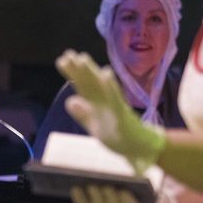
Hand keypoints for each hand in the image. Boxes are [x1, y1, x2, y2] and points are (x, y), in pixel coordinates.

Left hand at [56, 50, 165, 168]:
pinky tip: (105, 74)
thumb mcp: (94, 127)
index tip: (61, 60)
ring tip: (82, 58)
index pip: (83, 86)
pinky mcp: (123, 115)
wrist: (140, 149)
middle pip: (91, 83)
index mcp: (98, 105)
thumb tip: (70, 100)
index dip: (73, 74)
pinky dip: (110, 87)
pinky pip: (116, 99)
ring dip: (92, 73)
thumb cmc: (118, 136)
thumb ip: (83, 114)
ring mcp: (114, 107)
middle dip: (79, 69)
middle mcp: (105, 102)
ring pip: (102, 87)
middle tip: (68, 54)